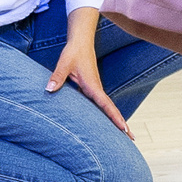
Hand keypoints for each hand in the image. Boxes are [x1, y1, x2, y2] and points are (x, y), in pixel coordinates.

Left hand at [46, 7, 131, 135]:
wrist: (81, 42)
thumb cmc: (73, 53)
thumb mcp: (64, 64)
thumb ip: (57, 77)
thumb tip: (48, 90)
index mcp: (93, 86)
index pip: (106, 105)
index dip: (115, 118)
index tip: (124, 129)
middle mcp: (97, 90)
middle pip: (112, 111)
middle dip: (122, 125)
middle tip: (132, 139)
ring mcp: (95, 90)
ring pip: (107, 109)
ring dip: (116, 121)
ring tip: (124, 135)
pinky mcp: (91, 89)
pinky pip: (101, 105)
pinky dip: (107, 114)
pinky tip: (106, 123)